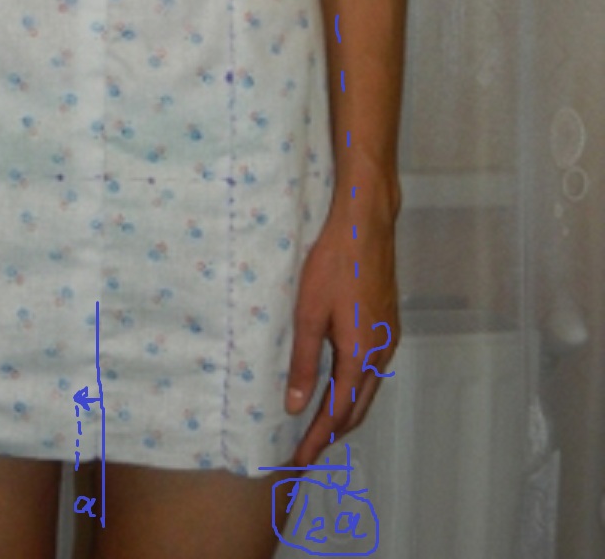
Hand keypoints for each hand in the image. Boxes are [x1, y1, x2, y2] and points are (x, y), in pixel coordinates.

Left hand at [284, 201, 398, 467]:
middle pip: (359, 407)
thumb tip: (296, 406)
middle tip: (308, 452)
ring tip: (322, 427)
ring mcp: (388, 337)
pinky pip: (374, 369)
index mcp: (361, 354)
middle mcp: (381, 352)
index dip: (319, 438)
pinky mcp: (388, 322)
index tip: (300, 459)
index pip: (338, 410)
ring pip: (369, 389)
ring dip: (347, 411)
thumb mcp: (309, 313)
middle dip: (333, 432)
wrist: (365, 225)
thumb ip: (305, 362)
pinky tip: (342, 386)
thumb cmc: (333, 264)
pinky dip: (357, 388)